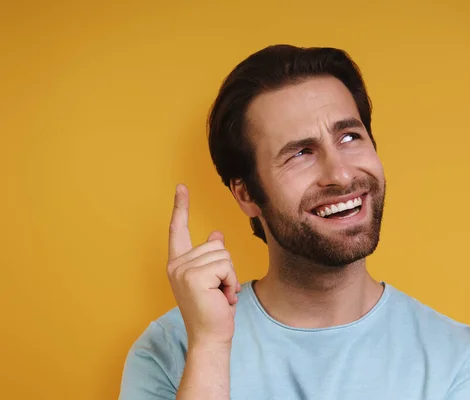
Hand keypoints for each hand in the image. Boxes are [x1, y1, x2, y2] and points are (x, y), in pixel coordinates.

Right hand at [166, 183, 240, 346]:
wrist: (211, 336)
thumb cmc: (212, 308)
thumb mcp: (213, 278)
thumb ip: (210, 256)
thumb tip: (216, 234)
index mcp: (178, 263)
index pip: (178, 230)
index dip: (180, 207)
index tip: (181, 187)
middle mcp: (176, 264)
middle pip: (216, 245)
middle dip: (226, 269)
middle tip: (218, 291)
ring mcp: (183, 270)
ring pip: (223, 255)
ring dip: (229, 277)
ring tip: (219, 295)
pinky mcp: (194, 276)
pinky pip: (226, 265)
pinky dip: (230, 282)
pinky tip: (222, 298)